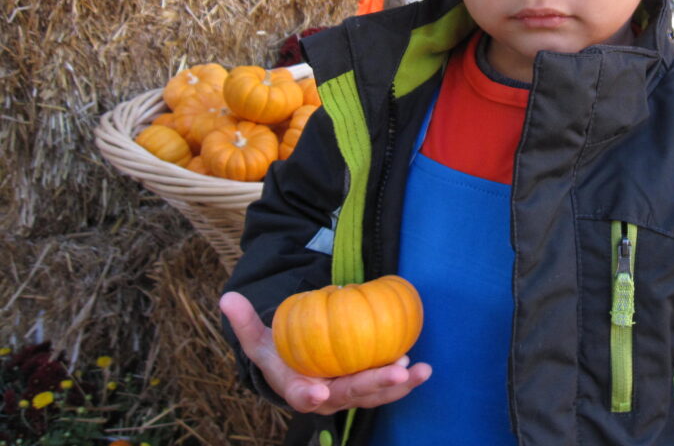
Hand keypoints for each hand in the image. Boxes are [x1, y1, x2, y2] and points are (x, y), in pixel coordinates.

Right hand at [220, 291, 431, 414]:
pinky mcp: (367, 387)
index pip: (301, 396)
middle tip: (396, 372)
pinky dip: (405, 379)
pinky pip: (386, 386)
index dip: (309, 395)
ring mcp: (348, 394)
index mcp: (296, 389)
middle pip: (350, 395)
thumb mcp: (257, 339)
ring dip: (399, 385)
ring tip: (419, 371)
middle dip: (374, 386)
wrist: (297, 369)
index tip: (319, 391)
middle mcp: (325, 398)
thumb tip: (227, 297)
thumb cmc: (278, 353)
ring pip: (374, 395)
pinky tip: (423, 368)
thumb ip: (244, 322)